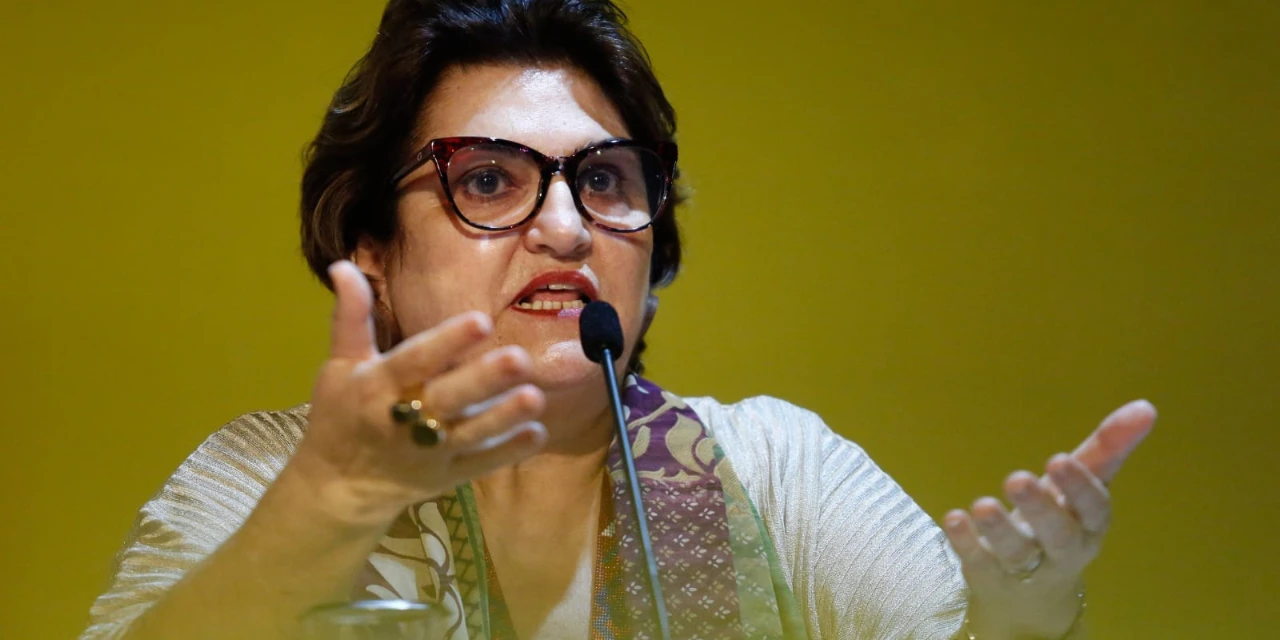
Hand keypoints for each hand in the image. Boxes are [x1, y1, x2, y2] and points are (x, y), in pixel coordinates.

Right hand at [289, 260, 547, 527]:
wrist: (337, 486)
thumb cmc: (340, 416)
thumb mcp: (338, 366)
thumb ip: (351, 317)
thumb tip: (343, 265)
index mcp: (376, 386)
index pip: (414, 360)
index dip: (446, 342)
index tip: (480, 320)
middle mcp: (403, 421)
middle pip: (447, 398)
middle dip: (483, 380)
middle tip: (520, 358)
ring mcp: (427, 453)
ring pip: (470, 434)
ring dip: (503, 417)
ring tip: (535, 396)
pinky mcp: (445, 477)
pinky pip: (479, 466)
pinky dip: (507, 452)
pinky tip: (537, 434)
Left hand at [943, 400, 1156, 638]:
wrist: (1032, 593)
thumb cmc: (1062, 521)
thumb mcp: (1082, 485)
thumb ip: (1108, 448)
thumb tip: (1146, 406)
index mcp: (1089, 525)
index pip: (1094, 509)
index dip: (1079, 487)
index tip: (1058, 460)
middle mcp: (1063, 550)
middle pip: (1057, 534)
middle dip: (1039, 508)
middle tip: (1016, 479)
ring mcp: (1027, 569)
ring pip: (1017, 553)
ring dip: (999, 529)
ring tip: (982, 505)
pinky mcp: (991, 577)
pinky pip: (980, 563)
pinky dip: (966, 542)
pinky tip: (955, 518)